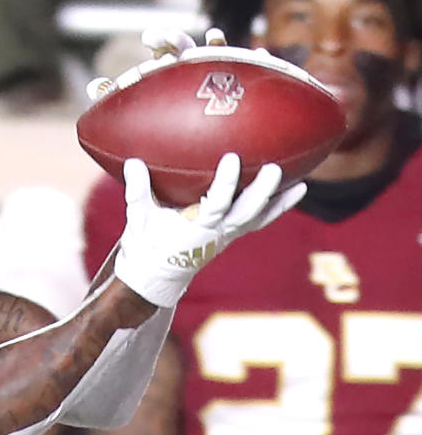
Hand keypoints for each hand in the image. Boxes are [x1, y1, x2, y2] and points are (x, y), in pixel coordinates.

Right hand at [113, 153, 306, 306]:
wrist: (155, 277)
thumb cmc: (146, 244)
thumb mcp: (139, 216)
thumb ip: (137, 188)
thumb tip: (132, 161)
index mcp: (196, 227)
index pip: (216, 203)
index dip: (226, 182)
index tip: (232, 158)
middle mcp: (217, 232)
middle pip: (246, 211)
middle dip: (261, 191)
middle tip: (274, 168)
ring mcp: (227, 235)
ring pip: (258, 218)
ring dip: (279, 201)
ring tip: (301, 183)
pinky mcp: (232, 235)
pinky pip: (259, 221)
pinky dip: (278, 208)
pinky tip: (295, 191)